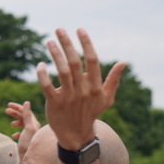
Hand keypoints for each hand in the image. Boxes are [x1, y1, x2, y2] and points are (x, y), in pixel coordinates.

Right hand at [5, 101, 40, 158]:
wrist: (29, 160)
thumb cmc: (28, 144)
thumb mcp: (28, 128)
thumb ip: (27, 115)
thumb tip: (27, 102)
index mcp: (35, 124)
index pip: (26, 111)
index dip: (17, 107)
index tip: (8, 105)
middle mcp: (34, 128)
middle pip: (24, 117)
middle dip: (15, 113)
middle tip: (6, 111)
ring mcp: (30, 134)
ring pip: (23, 124)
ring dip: (16, 122)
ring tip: (11, 124)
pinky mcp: (26, 141)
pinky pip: (22, 134)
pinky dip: (17, 133)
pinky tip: (13, 136)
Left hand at [38, 28, 125, 149]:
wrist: (76, 135)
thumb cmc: (91, 113)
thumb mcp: (106, 98)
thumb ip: (113, 80)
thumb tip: (123, 62)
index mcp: (95, 87)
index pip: (92, 61)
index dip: (86, 43)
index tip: (79, 29)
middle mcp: (82, 91)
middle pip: (75, 62)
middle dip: (67, 44)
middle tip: (59, 29)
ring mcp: (68, 97)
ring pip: (62, 71)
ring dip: (55, 54)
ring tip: (49, 41)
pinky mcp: (54, 104)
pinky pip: (47, 86)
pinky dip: (42, 75)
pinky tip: (40, 64)